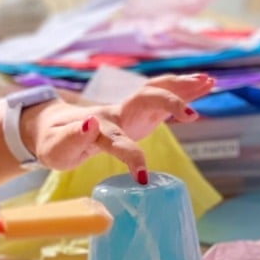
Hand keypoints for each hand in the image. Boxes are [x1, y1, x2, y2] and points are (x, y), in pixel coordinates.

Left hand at [24, 73, 213, 180]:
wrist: (50, 126)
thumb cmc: (52, 141)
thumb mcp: (55, 146)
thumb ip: (71, 137)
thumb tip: (91, 123)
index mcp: (98, 127)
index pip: (118, 140)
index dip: (130, 157)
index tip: (142, 177)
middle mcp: (117, 114)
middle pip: (145, 99)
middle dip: (168, 103)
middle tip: (192, 114)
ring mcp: (128, 112)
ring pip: (157, 93)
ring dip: (181, 88)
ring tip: (209, 82)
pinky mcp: (136, 115)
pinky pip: (161, 100)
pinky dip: (182, 92)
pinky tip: (202, 86)